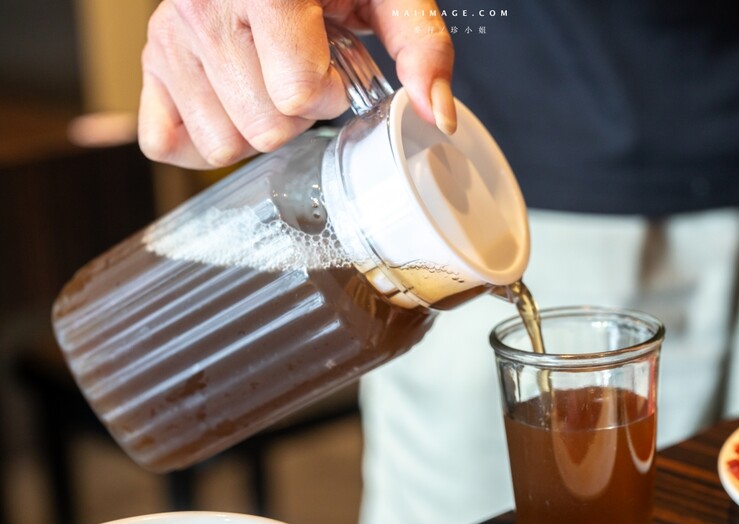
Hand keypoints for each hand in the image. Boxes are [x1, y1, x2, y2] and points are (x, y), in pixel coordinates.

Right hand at [138, 0, 455, 168]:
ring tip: (265, 78)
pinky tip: (231, 103)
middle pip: (264, 129)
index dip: (329, 92)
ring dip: (256, 124)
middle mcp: (203, 9)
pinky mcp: (150, 63)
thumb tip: (435, 114)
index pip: (297, 94)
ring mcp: (170, 38)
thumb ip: (419, 45)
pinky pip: (165, 143)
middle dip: (297, 113)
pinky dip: (203, 138)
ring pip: (222, 144)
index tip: (332, 65)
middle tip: (298, 71)